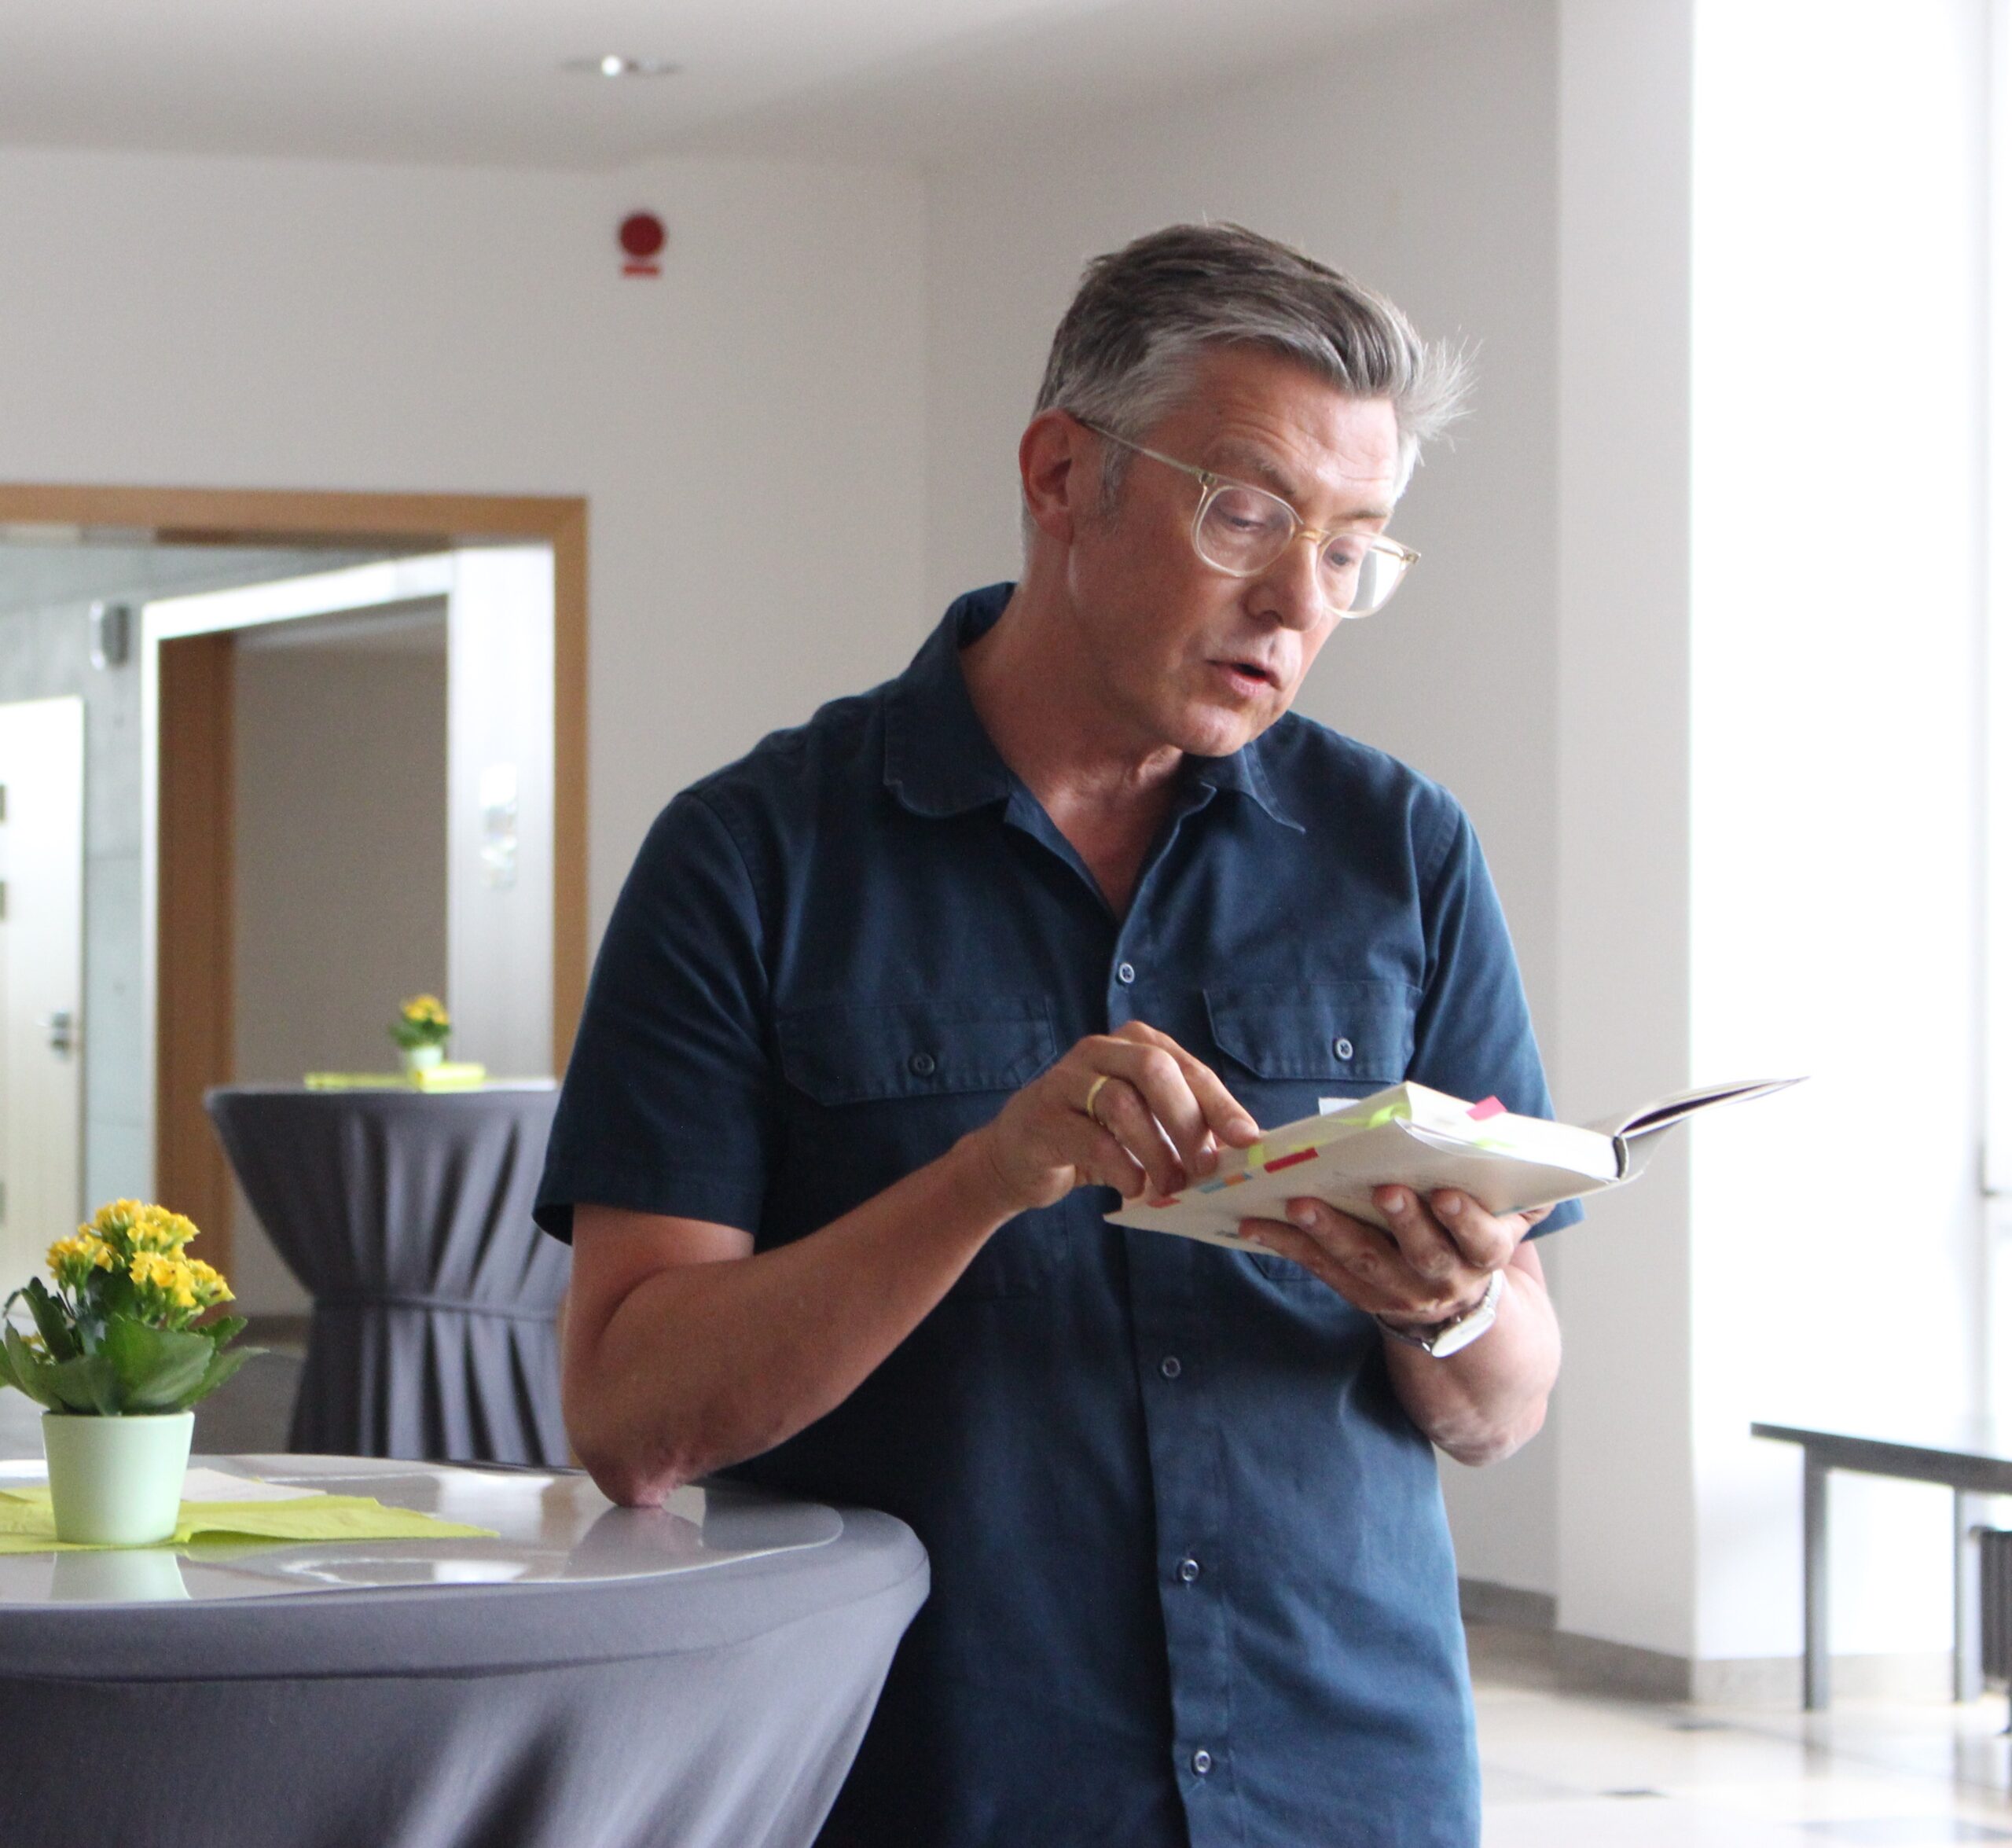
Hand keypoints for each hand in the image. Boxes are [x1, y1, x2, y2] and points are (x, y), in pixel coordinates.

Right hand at [970, 1021, 1260, 1214]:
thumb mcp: (1141, 1123)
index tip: (1246, 1138)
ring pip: (1122, 1102)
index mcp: (1132, 1045)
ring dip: (1156, 1150)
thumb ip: (1180, 1124)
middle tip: (1205, 1167)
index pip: (1185, 1066)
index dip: (1219, 1102)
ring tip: (1171, 1185)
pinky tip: (1133, 1187)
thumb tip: (1238, 1149)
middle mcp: (1099, 1051)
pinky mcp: (1043, 1116)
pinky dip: (1120, 1166)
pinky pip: (1089, 1138)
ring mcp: (1066, 1080)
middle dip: (1187, 1120)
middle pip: (1154, 1069)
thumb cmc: (1092, 1136)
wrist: (1018, 1156)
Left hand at [1242, 1187, 1541, 1326]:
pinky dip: (1289, 1247)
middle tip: (1382, 1190)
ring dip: (1331, 1233)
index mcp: (1483, 1254)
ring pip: (1365, 1263)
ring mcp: (1400, 1293)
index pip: (1481, 1239)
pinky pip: (1324, 1270)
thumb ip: (1506, 1182)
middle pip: (1423, 1254)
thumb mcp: (1500, 1212)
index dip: (1465, 1219)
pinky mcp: (1361, 1295)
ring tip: (1300, 1204)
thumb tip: (1500, 1130)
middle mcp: (1444, 1280)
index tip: (1445, 1193)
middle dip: (1403, 1222)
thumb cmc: (1469, 1231)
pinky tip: (1257, 1225)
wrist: (1452, 1299)